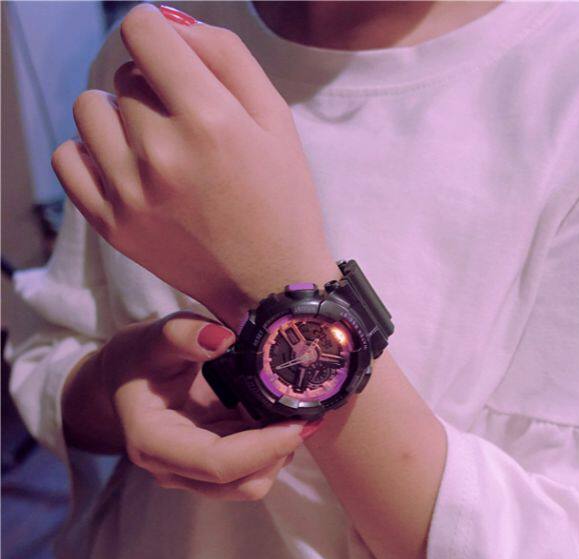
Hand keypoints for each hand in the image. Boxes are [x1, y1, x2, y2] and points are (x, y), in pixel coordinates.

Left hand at [51, 3, 337, 328]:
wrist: (270, 284)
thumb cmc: (283, 200)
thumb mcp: (275, 119)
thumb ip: (224, 55)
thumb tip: (166, 20)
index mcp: (209, 120)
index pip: (143, 29)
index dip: (158, 33)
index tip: (171, 55)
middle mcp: (162, 154)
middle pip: (124, 76)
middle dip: (153, 87)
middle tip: (186, 125)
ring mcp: (131, 193)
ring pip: (89, 111)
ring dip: (118, 116)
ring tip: (153, 145)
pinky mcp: (113, 225)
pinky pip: (68, 160)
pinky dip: (89, 152)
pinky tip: (123, 165)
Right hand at [62, 312, 320, 499]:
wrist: (127, 377)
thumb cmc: (139, 358)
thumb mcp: (154, 337)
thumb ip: (183, 335)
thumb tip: (223, 338)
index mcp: (154, 442)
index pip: (217, 463)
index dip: (265, 447)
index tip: (301, 421)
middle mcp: (173, 469)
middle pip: (240, 482)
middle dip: (280, 452)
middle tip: (310, 414)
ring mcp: (192, 472)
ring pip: (250, 482)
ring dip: (280, 452)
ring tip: (298, 412)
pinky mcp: (211, 466)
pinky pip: (251, 468)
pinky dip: (273, 447)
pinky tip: (282, 414)